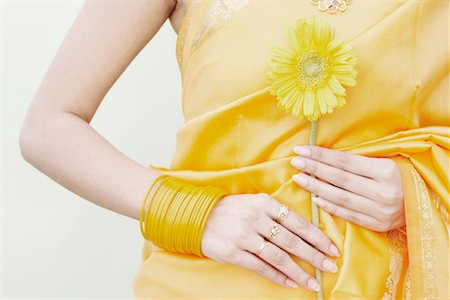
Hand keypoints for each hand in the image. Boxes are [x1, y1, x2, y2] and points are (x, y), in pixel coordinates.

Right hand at [201, 193, 340, 291]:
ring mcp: (244, 236)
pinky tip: (290, 283)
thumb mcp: (254, 202)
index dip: (317, 237)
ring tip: (313, 282)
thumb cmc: (232, 210)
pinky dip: (277, 276)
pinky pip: (261, 267)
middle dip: (314, 256)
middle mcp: (256, 218)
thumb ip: (276, 212)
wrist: (199, 216)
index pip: (297, 222)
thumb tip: (304, 230)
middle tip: (330, 266)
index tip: (332, 248)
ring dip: (299, 272)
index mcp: (264, 203)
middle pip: (292, 241)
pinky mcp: (234, 253)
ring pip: (278, 257)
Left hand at [290, 145, 404, 231]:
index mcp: (386, 171)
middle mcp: (383, 191)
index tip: (301, 150)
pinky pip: (348, 214)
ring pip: (341, 198)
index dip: (321, 156)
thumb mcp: (384, 162)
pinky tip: (315, 198)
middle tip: (295, 162)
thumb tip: (323, 157)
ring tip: (299, 179)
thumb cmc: (399, 176)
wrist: (423, 203)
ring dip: (316, 188)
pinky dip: (330, 206)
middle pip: (340, 179)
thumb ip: (357, 162)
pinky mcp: (377, 224)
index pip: (345, 162)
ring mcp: (380, 210)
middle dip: (314, 169)